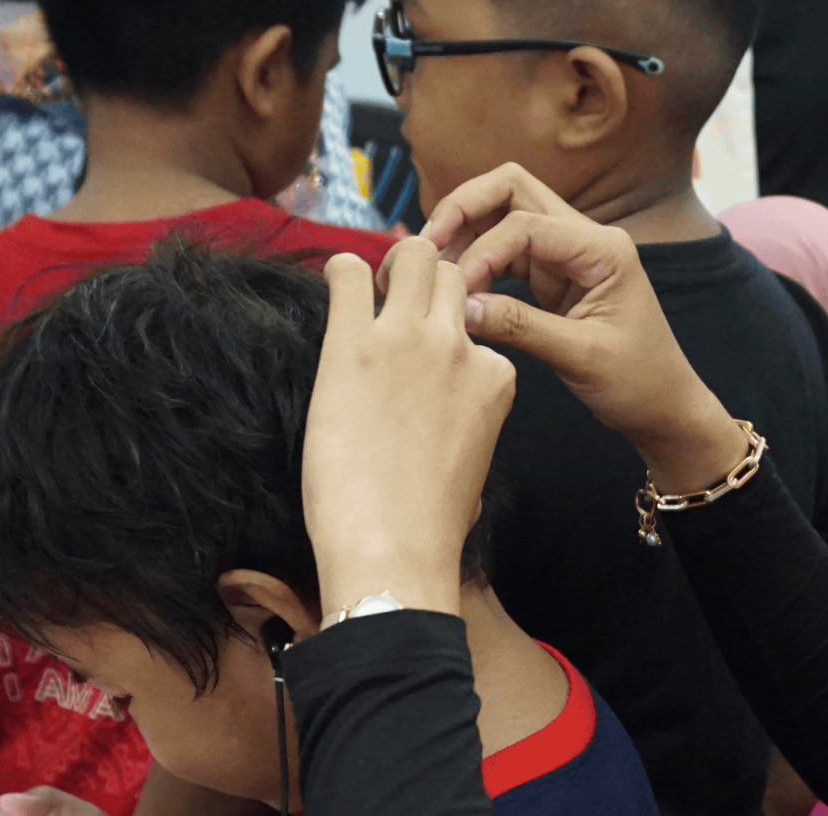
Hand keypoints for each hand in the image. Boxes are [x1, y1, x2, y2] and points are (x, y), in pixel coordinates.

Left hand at [302, 240, 515, 617]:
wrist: (395, 546)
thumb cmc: (430, 524)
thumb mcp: (475, 468)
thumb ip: (469, 428)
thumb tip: (447, 430)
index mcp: (495, 378)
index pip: (476, 330)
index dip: (445, 335)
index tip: (420, 354)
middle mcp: (459, 349)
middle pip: (449, 274)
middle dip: (421, 278)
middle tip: (388, 302)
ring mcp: (407, 341)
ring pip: (412, 256)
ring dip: (387, 265)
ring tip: (364, 291)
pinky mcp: (352, 346)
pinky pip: (346, 273)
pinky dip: (338, 272)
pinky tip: (332, 288)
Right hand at [418, 163, 744, 494]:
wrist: (663, 408)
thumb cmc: (639, 383)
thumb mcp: (581, 357)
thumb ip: (521, 327)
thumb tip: (462, 307)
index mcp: (603, 249)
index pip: (526, 222)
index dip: (483, 250)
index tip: (458, 290)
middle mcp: (586, 239)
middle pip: (511, 189)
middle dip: (465, 207)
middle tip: (428, 243)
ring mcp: (568, 256)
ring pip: (504, 217)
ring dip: (467, 235)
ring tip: (436, 271)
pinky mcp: (553, 279)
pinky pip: (506, 253)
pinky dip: (478, 263)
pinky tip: (458, 288)